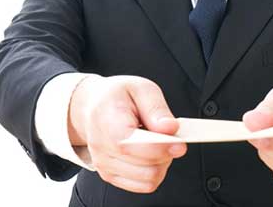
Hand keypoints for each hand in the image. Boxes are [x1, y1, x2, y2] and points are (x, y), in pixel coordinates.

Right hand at [68, 75, 187, 193]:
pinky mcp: (110, 176)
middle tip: (170, 137)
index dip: (158, 148)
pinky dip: (154, 172)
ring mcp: (104, 164)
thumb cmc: (117, 96)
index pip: (130, 145)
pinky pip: (143, 185)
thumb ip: (156, 108)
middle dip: (165, 154)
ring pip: (147, 179)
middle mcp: (101, 147)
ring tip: (159, 144)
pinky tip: (151, 154)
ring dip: (162, 163)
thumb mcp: (140, 88)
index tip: (180, 144)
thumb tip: (170, 129)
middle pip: (144, 167)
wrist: (93, 107)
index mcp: (106, 121)